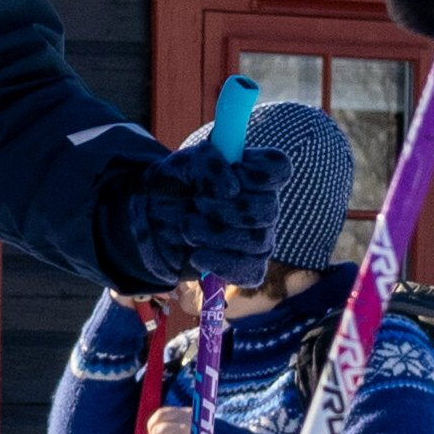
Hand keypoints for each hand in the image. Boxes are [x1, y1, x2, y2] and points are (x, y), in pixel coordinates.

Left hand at [117, 136, 290, 293]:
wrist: (153, 217)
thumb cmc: (177, 183)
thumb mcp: (184, 161)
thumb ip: (209, 162)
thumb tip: (232, 190)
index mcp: (253, 172)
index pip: (279, 168)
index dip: (258, 172)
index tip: (233, 169)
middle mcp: (263, 204)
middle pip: (268, 209)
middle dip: (227, 208)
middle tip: (197, 202)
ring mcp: (257, 238)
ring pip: (258, 242)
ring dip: (216, 235)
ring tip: (187, 227)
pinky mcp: (245, 266)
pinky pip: (250, 272)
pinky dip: (222, 265)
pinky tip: (197, 256)